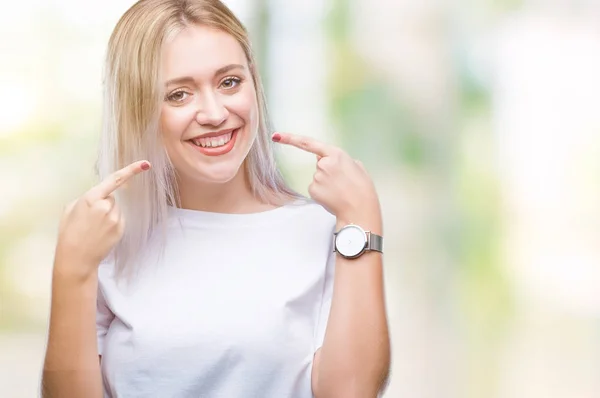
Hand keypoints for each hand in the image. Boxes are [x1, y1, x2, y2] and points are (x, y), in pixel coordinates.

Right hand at [54, 160, 150, 279]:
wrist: (76, 258)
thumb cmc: (69, 232)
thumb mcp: (71, 208)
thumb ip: (87, 198)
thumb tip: (100, 194)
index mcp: (91, 198)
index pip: (114, 180)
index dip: (131, 170)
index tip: (145, 164)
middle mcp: (106, 207)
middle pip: (112, 197)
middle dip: (104, 203)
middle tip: (90, 218)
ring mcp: (115, 219)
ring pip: (116, 209)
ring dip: (108, 213)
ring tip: (94, 227)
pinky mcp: (120, 229)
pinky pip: (119, 219)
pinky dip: (112, 223)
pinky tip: (101, 233)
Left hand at [272, 132, 380, 229]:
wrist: (360, 209)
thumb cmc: (362, 189)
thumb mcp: (357, 167)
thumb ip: (342, 159)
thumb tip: (329, 159)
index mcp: (336, 154)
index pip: (309, 143)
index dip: (290, 139)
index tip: (276, 136)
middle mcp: (323, 163)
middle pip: (319, 164)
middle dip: (328, 172)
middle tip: (343, 183)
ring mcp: (317, 177)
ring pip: (318, 178)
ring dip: (327, 184)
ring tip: (341, 191)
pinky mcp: (313, 190)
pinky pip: (315, 189)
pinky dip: (322, 193)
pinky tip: (333, 197)